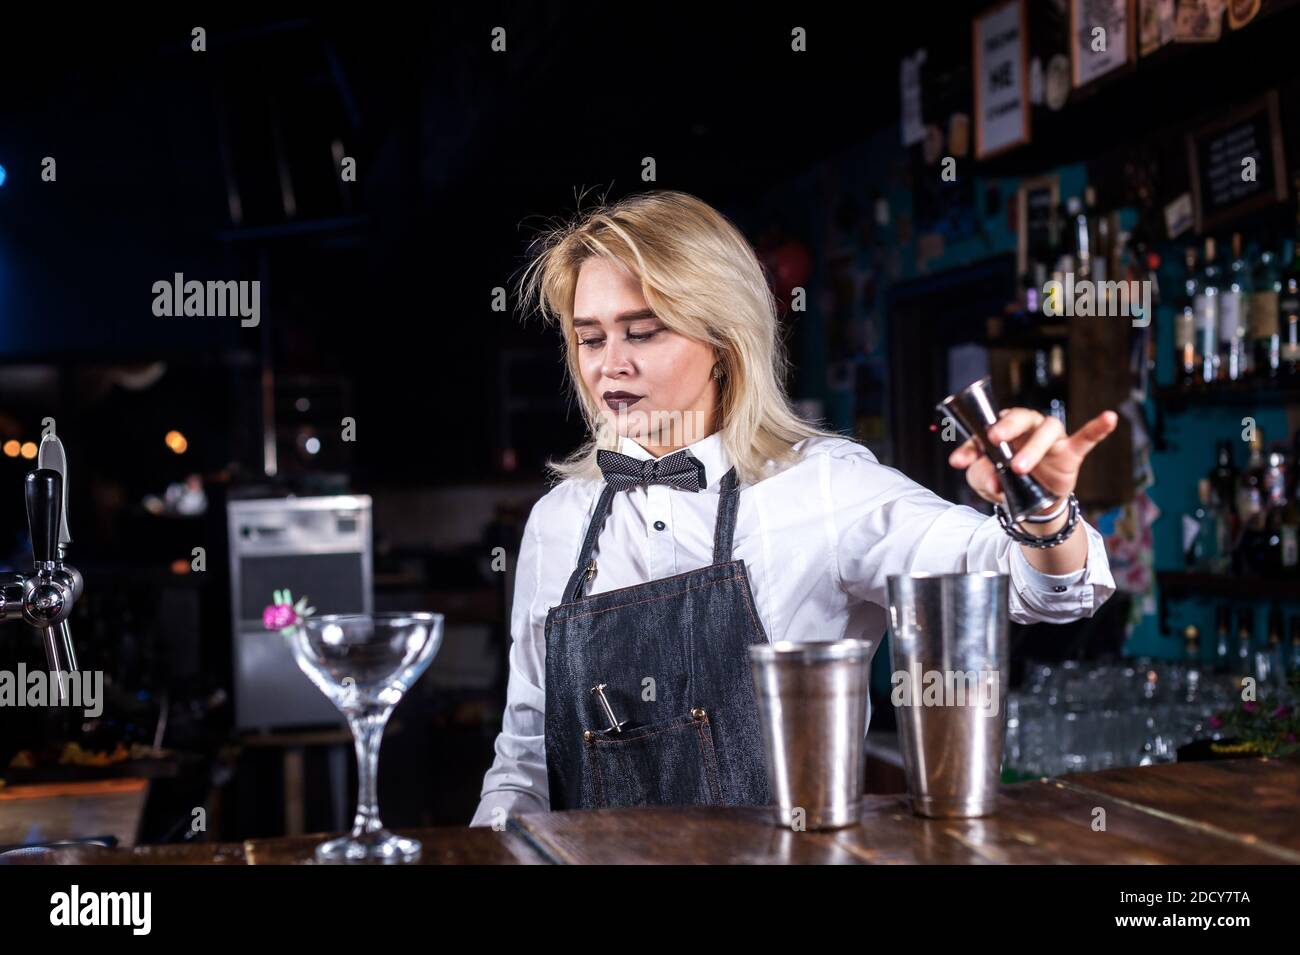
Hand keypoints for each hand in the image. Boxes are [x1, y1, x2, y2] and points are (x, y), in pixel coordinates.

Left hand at [947, 408, 1118, 506]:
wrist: (1032, 504)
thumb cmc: (1006, 481)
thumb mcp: (985, 482)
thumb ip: (982, 476)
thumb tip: (994, 481)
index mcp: (1001, 431)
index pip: (985, 430)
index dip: (971, 445)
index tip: (957, 461)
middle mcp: (1026, 427)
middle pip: (1018, 417)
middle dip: (1006, 427)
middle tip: (994, 440)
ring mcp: (1049, 438)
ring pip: (1046, 431)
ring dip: (1033, 448)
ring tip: (1019, 469)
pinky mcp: (1070, 452)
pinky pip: (1086, 437)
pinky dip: (1097, 427)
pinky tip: (1109, 417)